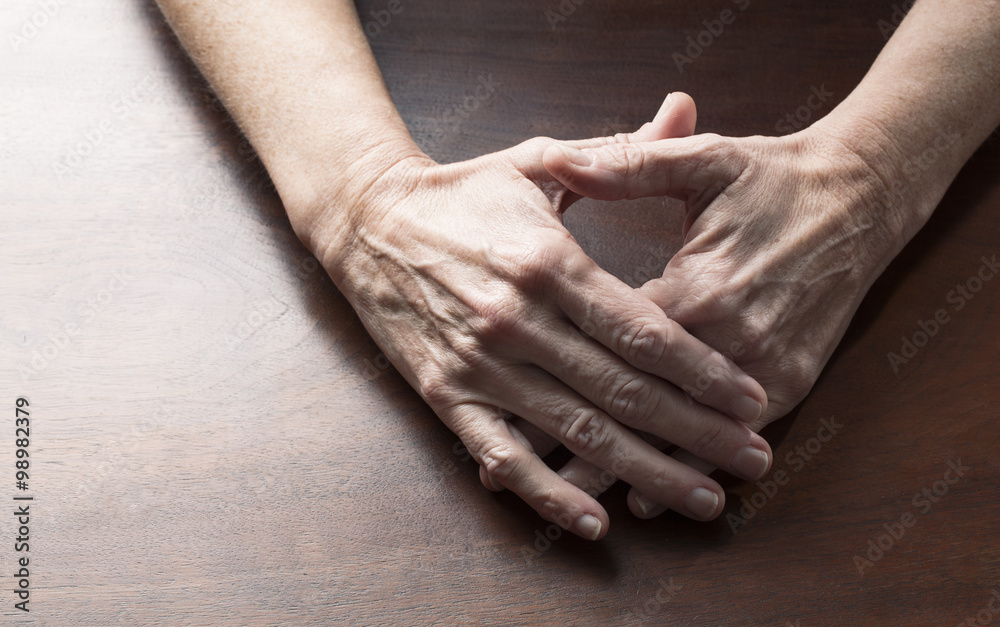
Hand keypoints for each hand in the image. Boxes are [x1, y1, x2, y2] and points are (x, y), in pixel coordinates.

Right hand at [309, 95, 772, 538]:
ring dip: (643, 471)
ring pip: (575, 431)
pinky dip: (546, 492)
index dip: (703, 371)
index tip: (750, 400)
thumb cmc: (463, 195)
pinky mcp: (446, 394)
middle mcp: (519, 321)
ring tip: (703, 499)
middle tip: (753, 459)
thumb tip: (685, 108)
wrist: (368, 223)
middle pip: (623, 390)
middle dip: (696, 431)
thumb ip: (616, 152)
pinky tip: (593, 519)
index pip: (643, 330)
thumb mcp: (536, 161)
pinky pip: (502, 454)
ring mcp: (481, 364)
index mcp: (549, 263)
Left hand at [542, 116, 904, 516]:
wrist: (861, 198)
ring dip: (626, 467)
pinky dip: (686, 466)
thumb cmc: (773, 177)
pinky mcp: (792, 381)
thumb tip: (561, 158)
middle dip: (577, 437)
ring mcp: (764, 367)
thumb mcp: (703, 160)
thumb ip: (628, 164)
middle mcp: (729, 337)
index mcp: (695, 285)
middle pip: (641, 401)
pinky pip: (730, 439)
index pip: (615, 344)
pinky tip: (648, 499)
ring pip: (682, 432)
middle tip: (517, 466)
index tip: (507, 394)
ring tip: (570, 498)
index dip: (557, 371)